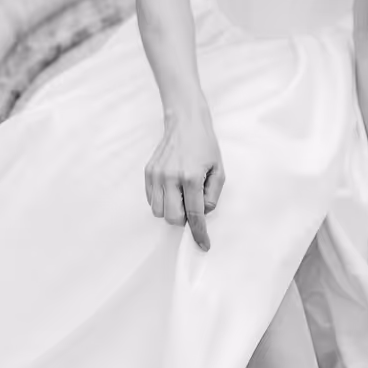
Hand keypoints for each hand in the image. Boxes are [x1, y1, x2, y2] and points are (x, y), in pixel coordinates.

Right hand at [144, 103, 224, 250]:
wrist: (185, 123)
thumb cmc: (205, 146)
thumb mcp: (219, 170)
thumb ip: (212, 196)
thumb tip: (202, 213)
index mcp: (191, 177)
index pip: (194, 215)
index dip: (199, 233)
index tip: (203, 244)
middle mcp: (170, 177)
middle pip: (172, 218)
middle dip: (184, 220)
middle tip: (192, 206)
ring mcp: (156, 175)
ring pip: (158, 212)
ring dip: (171, 211)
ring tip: (181, 195)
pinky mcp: (148, 173)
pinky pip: (151, 200)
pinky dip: (162, 202)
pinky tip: (172, 190)